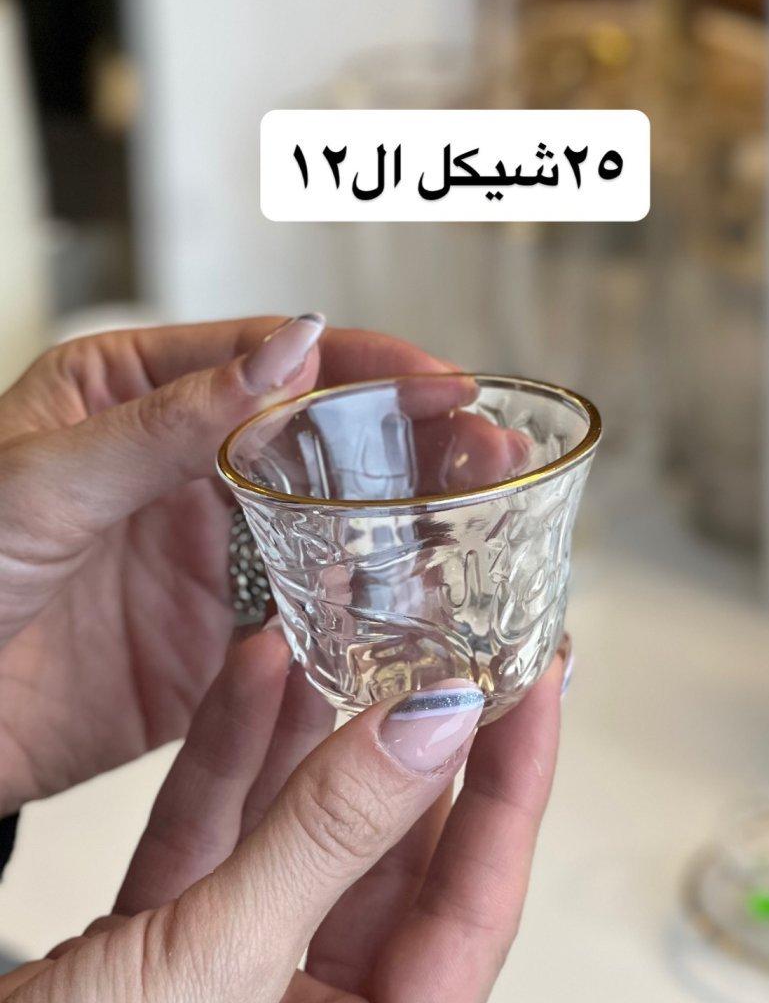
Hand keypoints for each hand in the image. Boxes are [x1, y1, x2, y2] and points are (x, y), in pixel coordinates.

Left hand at [0, 317, 448, 814]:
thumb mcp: (45, 476)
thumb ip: (171, 421)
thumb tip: (290, 349)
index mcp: (136, 395)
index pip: (272, 361)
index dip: (366, 366)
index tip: (445, 384)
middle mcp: (182, 473)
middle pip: (321, 442)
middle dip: (412, 442)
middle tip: (489, 454)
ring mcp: (203, 563)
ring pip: (328, 533)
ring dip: (406, 528)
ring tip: (482, 528)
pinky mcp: (211, 653)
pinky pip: (304, 629)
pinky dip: (365, 622)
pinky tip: (420, 616)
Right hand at [0, 632, 562, 1002]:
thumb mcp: (217, 967)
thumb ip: (328, 833)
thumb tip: (431, 730)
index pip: (475, 910)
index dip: (510, 789)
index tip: (535, 688)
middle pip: (396, 868)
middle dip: (415, 753)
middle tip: (456, 651)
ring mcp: (248, 998)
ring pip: (307, 840)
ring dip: (321, 741)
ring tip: (361, 637)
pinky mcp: (173, 957)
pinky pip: (224, 840)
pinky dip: (237, 762)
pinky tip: (263, 677)